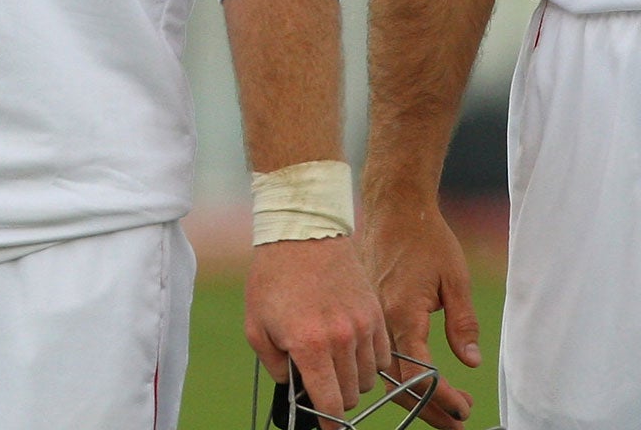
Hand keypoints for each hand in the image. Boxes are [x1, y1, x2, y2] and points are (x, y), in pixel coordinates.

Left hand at [246, 235, 389, 420]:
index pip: (331, 403)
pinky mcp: (375, 309)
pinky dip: (371, 359)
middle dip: (338, 398)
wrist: (302, 231)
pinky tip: (353, 349)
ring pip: (370, 376)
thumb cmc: (272, 278)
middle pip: (353, 393)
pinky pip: (383, 352)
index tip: (328, 428)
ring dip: (355, 379)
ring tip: (337, 364)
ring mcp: (364, 323)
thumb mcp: (256, 327)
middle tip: (324, 386)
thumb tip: (294, 387)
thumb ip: (276, 366)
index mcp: (310, 345)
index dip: (329, 423)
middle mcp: (342, 337)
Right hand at [361, 195, 478, 426]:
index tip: (464, 409)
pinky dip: (399, 376)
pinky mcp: (367, 313)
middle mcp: (381, 322)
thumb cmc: (426, 237)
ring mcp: (370, 319)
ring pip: (388, 374)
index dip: (442, 397)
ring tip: (445, 411)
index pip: (420, 373)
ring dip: (416, 396)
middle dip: (430, 410)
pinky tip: (417, 383)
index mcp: (403, 314)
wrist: (393, 206)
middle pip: (401, 383)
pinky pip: (379, 355)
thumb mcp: (455, 277)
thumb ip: (462, 322)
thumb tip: (471, 362)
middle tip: (459, 423)